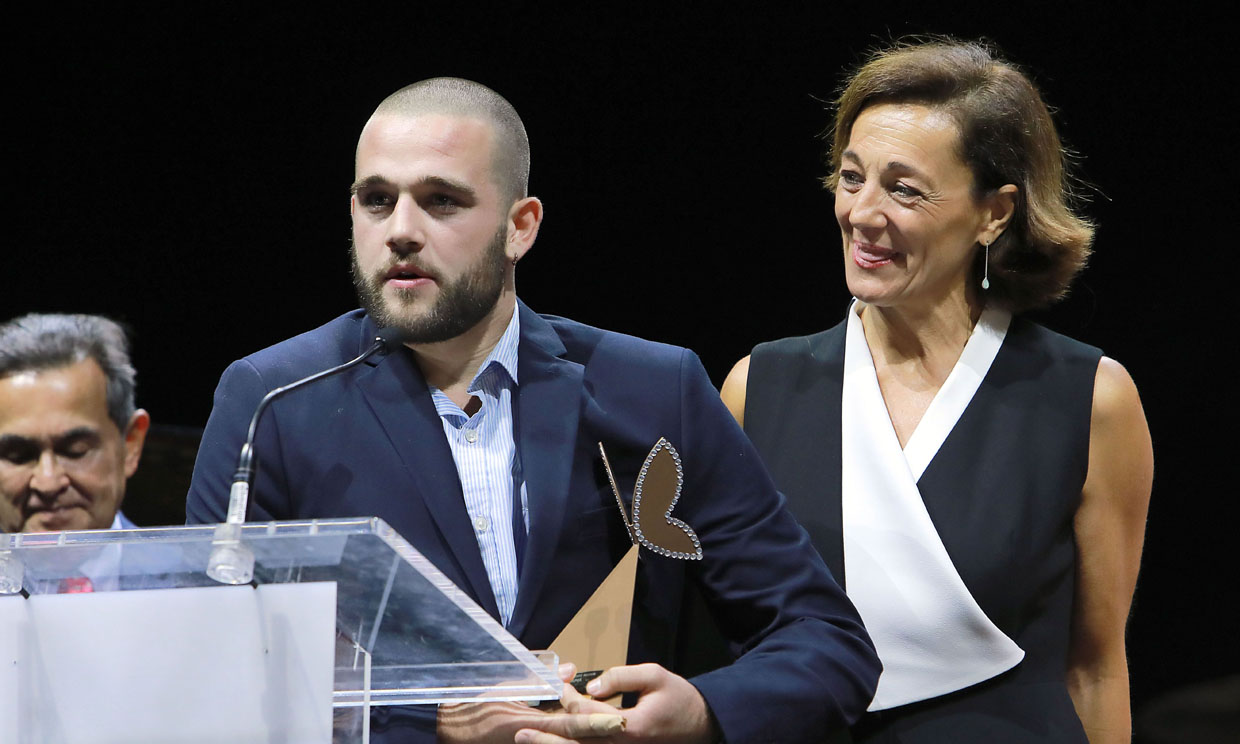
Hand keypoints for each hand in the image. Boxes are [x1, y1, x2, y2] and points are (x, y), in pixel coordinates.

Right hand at [437, 663, 625, 743]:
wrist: (446, 729)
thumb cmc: (471, 706)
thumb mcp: (504, 686)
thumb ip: (537, 678)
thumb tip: (567, 670)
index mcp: (525, 725)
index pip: (568, 726)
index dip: (594, 724)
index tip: (617, 721)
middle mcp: (528, 740)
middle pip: (571, 740)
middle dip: (597, 732)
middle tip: (622, 725)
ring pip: (562, 742)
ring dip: (585, 735)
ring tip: (610, 726)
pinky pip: (550, 740)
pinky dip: (567, 735)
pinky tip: (580, 726)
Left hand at [515, 663, 718, 743]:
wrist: (704, 726)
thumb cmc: (680, 699)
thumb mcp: (655, 676)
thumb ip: (622, 677)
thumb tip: (592, 686)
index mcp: (629, 726)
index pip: (586, 712)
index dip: (568, 696)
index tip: (558, 682)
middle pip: (577, 742)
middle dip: (547, 736)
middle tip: (521, 733)